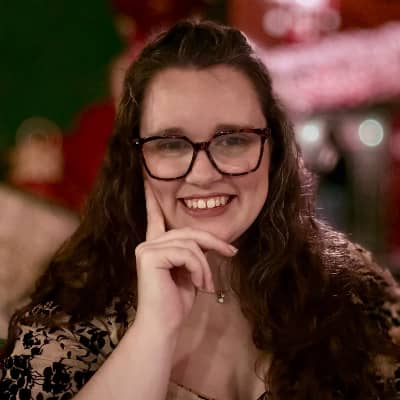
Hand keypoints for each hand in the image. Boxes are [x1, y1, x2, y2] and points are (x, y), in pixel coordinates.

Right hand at [134, 181, 236, 334]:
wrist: (164, 326)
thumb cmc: (176, 302)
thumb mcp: (190, 272)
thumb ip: (193, 253)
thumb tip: (209, 243)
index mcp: (155, 246)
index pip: (155, 218)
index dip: (152, 201)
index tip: (149, 182)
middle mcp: (148, 243)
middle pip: (188, 232)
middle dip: (213, 242)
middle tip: (232, 252)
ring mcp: (147, 248)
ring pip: (190, 244)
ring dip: (205, 265)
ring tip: (208, 285)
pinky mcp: (149, 255)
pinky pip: (186, 253)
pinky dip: (199, 269)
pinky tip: (199, 285)